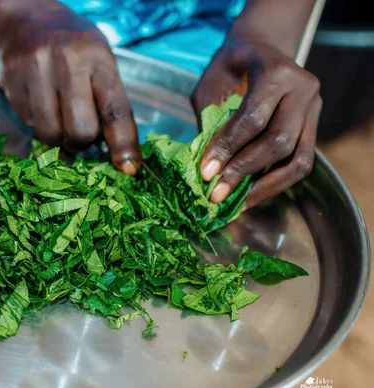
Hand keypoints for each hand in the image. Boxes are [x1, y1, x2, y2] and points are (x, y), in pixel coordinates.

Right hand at [0, 0, 140, 173]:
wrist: (25, 16)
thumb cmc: (72, 45)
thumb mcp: (99, 62)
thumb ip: (108, 103)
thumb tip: (118, 155)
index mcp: (97, 58)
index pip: (115, 110)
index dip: (123, 144)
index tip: (128, 169)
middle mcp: (67, 62)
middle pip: (80, 130)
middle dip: (82, 142)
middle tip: (80, 135)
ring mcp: (35, 70)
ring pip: (50, 134)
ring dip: (58, 137)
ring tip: (59, 118)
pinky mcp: (10, 80)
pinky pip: (28, 124)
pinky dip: (37, 124)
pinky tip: (40, 104)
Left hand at [191, 36, 321, 207]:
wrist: (261, 50)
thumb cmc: (229, 67)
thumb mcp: (211, 85)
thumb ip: (210, 120)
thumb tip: (206, 166)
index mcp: (275, 71)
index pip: (253, 117)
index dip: (228, 148)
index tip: (205, 173)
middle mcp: (303, 89)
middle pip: (279, 141)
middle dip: (244, 171)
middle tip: (216, 193)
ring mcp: (314, 110)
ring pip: (298, 159)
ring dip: (265, 186)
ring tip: (236, 203)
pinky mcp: (314, 128)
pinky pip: (301, 164)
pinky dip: (275, 184)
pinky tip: (250, 196)